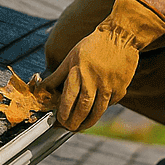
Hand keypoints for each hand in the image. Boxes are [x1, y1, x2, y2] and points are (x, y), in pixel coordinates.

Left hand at [38, 0, 164, 130]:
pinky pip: (110, 104)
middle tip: (69, 128)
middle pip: (83, 108)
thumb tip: (44, 88)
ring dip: (88, 122)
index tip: (60, 121)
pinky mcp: (121, 88)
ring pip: (98, 111)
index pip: (69, 99)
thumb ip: (58, 76)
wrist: (119, 37)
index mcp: (78, 72)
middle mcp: (93, 81)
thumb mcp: (71, 58)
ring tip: (81, 127)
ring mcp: (109, 86)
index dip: (64, 114)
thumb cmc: (92, 46)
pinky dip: (102, 109)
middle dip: (75, 122)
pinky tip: (96, 111)